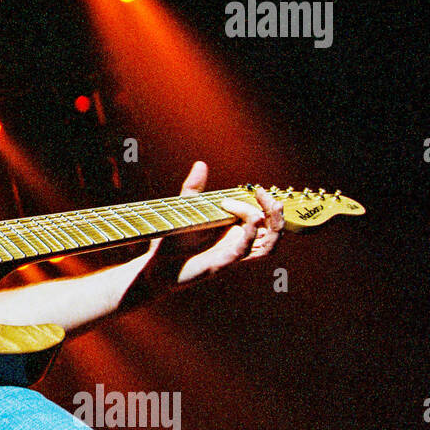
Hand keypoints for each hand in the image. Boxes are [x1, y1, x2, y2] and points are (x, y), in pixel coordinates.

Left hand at [144, 161, 284, 289]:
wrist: (154, 265)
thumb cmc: (172, 241)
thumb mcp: (185, 209)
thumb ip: (193, 188)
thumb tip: (200, 164)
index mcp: (234, 231)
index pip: (265, 218)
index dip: (268, 203)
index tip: (258, 189)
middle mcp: (237, 243)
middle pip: (273, 232)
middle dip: (276, 213)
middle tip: (266, 196)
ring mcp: (230, 255)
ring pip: (266, 246)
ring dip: (272, 227)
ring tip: (264, 210)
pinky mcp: (219, 264)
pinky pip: (243, 252)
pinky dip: (250, 237)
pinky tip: (250, 223)